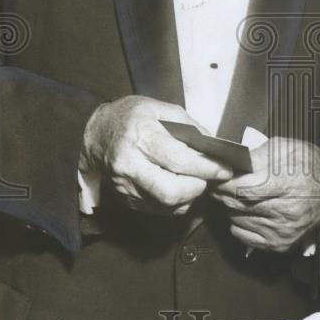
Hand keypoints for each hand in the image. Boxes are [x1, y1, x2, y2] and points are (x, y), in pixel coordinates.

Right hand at [79, 96, 232, 215]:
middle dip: (198, 187)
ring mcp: (124, 185)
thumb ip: (190, 126)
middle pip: (172, 191)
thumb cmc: (132, 117)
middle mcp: (129, 164)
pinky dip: (177, 202)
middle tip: (209, 177)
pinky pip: (159, 210)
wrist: (93, 134)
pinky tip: (180, 186)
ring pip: (167, 205)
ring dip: (190, 196)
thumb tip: (214, 147)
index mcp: (139, 136)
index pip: (179, 160)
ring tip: (195, 179)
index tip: (225, 169)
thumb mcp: (161, 108)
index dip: (206, 168)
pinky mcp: (125, 199)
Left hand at [211, 138, 319, 251]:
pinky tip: (247, 209)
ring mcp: (282, 231)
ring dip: (229, 206)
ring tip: (236, 194)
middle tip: (217, 182)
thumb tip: (227, 164)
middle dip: (221, 191)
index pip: (243, 187)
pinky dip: (237, 221)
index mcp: (290, 184)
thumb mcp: (285, 149)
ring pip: (235, 218)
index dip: (224, 181)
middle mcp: (287, 212)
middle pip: (236, 203)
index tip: (215, 173)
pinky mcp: (278, 244)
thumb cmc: (306, 165)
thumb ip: (255, 156)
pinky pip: (241, 233)